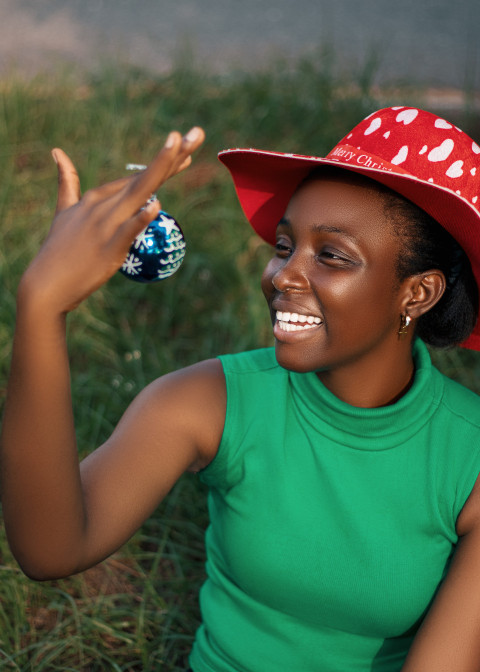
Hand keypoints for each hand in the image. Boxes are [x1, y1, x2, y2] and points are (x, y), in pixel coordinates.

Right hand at [19, 127, 204, 313]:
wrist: (45, 284)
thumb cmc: (58, 250)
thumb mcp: (64, 211)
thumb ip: (67, 182)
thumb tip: (57, 152)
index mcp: (97, 197)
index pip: (137, 176)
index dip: (165, 161)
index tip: (186, 143)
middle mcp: (104, 205)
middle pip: (144, 178)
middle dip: (171, 155)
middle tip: (196, 133)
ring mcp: (106, 224)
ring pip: (139, 193)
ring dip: (160, 171)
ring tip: (181, 149)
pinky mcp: (108, 247)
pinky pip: (128, 230)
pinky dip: (141, 218)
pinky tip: (157, 205)